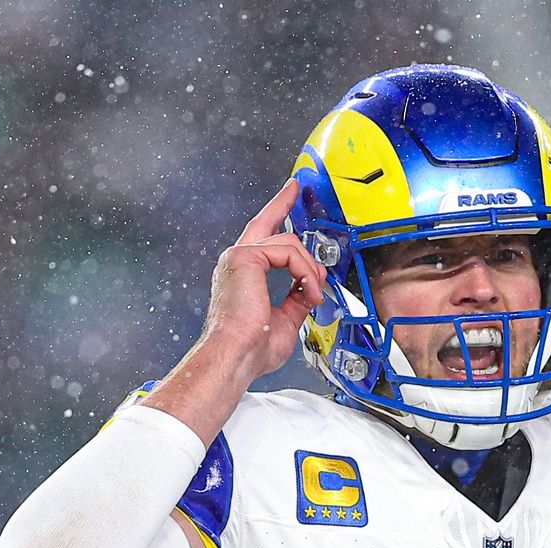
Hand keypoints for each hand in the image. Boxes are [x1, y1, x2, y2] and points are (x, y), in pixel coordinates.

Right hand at [197, 179, 327, 386]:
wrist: (236, 356)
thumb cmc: (251, 348)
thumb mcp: (286, 320)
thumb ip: (298, 299)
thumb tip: (313, 286)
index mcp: (243, 275)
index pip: (262, 239)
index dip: (276, 216)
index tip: (287, 199)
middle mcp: (238, 261)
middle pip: (266, 222)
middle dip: (283, 202)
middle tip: (296, 188)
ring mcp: (239, 256)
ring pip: (290, 244)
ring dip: (310, 270)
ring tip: (315, 294)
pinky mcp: (246, 257)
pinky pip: (290, 253)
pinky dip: (306, 272)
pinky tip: (310, 290)